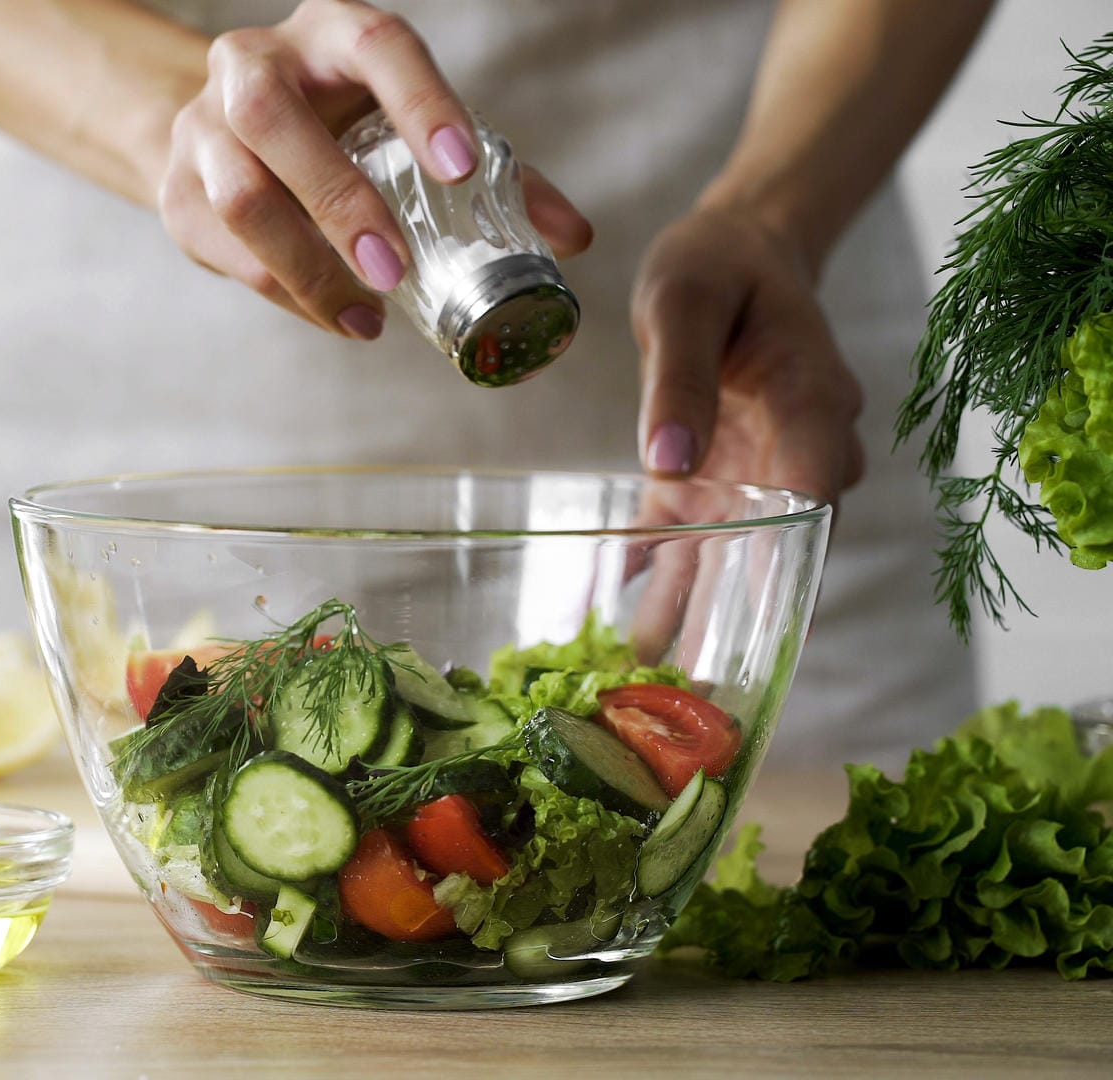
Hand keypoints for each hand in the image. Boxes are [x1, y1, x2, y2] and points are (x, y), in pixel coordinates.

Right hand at [156, 0, 590, 339]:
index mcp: (329, 33)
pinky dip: (288, 295)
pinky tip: (339, 318)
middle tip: (395, 271)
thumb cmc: (345, 125)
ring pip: (239, 195)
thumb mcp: (409, 127)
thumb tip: (570, 237)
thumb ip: (493, 175)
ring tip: (367, 316)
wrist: (228, 131)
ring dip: (306, 266)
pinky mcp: (177, 192)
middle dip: (337, 201)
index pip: (376, 47)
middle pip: (274, 120)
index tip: (464, 169)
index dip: (422, 104)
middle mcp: (254, 64)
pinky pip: (227, 252)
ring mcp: (203, 126)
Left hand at [623, 206, 860, 663]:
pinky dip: (652, 578)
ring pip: (730, 556)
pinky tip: (611, 624)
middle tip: (703, 688)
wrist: (731, 258)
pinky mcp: (707, 481)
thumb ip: (680, 378)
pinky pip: (683, 539)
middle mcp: (794, 453)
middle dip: (743, 615)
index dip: (791, 560)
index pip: (815, 492)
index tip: (766, 623)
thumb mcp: (686, 300)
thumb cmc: (718, 268)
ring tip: (650, 680)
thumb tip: (667, 464)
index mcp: (809, 402)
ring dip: (695, 615)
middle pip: (779, 545)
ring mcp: (752, 474)